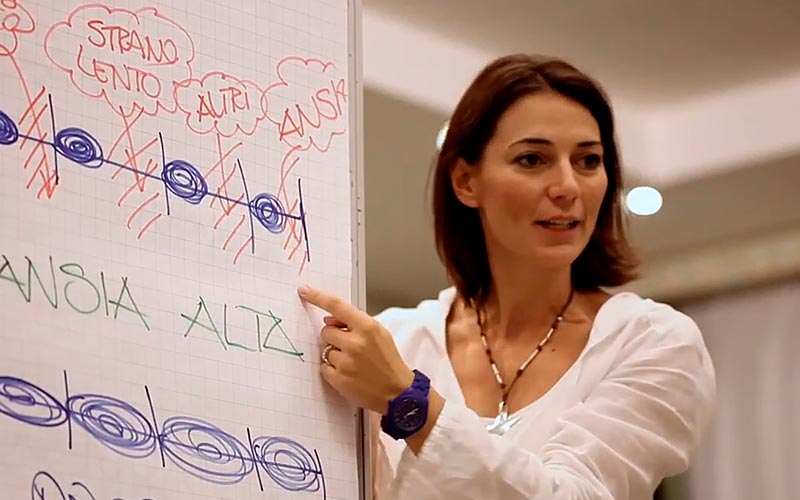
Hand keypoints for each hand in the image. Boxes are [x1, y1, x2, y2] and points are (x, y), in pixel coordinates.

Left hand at [297, 285, 414, 414]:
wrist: (398, 392)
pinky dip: (332, 369)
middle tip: (350, 346)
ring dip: (334, 354)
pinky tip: (348, 373)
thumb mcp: (379, 334)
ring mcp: (346, 362)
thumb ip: (355, 323)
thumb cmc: (389, 361)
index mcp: (367, 327)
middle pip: (326, 330)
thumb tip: (328, 319)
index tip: (305, 291)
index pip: (337, 306)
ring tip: (353, 363)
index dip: (318, 297)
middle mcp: (355, 343)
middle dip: (334, 336)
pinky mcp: (339, 380)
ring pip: (325, 350)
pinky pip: (323, 367)